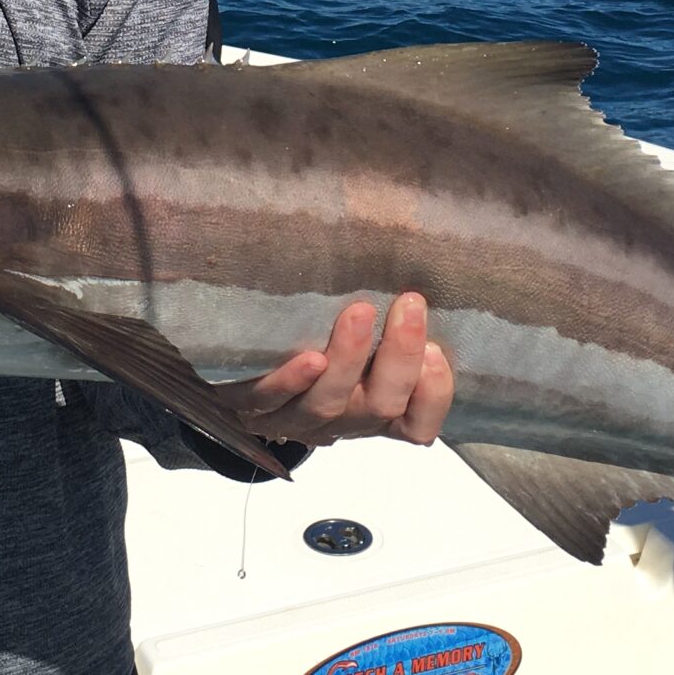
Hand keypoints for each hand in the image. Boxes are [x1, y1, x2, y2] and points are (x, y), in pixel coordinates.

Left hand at [236, 292, 453, 446]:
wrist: (237, 368)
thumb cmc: (316, 335)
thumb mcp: (360, 331)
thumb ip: (387, 312)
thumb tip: (417, 250)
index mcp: (374, 406)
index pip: (418, 424)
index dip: (433, 396)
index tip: (436, 351)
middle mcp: (341, 419)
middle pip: (380, 406)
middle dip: (399, 357)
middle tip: (410, 305)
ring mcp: (296, 417)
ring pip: (330, 403)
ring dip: (350, 359)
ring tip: (361, 314)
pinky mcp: (252, 406)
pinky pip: (272, 400)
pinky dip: (293, 380)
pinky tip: (309, 358)